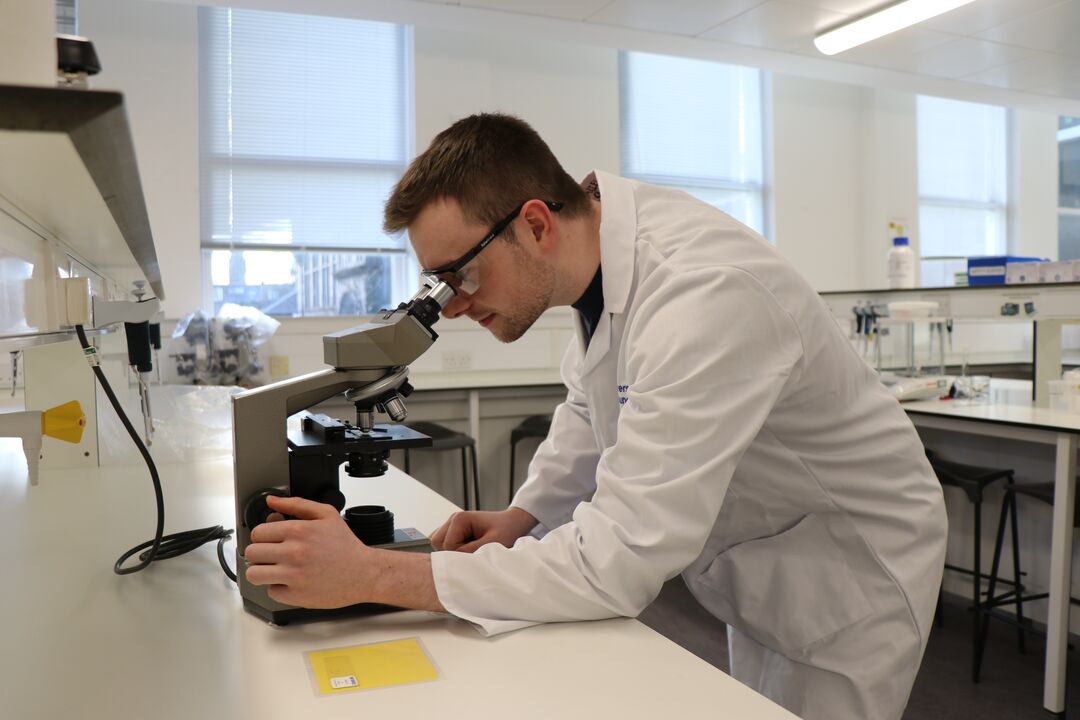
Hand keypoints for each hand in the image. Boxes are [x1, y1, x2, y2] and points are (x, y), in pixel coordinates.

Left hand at [243, 495, 372, 608]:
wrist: (364, 573)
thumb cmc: (345, 545)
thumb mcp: (326, 515)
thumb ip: (296, 504)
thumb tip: (272, 501)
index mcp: (298, 531)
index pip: (257, 532)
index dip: (262, 535)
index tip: (270, 540)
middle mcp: (294, 553)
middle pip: (252, 553)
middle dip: (260, 553)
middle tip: (272, 554)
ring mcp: (294, 576)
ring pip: (254, 574)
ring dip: (261, 571)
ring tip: (275, 569)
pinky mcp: (296, 595)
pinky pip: (271, 591)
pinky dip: (279, 588)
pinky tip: (291, 581)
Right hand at [430, 507, 537, 551]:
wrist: (513, 523)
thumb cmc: (506, 531)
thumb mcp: (492, 544)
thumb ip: (470, 552)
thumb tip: (452, 562)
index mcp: (459, 519)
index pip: (447, 545)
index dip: (461, 554)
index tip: (478, 552)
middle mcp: (452, 519)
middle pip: (438, 544)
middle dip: (453, 552)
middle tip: (474, 550)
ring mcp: (451, 524)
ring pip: (438, 544)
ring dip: (453, 551)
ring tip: (472, 548)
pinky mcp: (453, 530)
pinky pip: (443, 544)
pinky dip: (452, 549)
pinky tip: (468, 547)